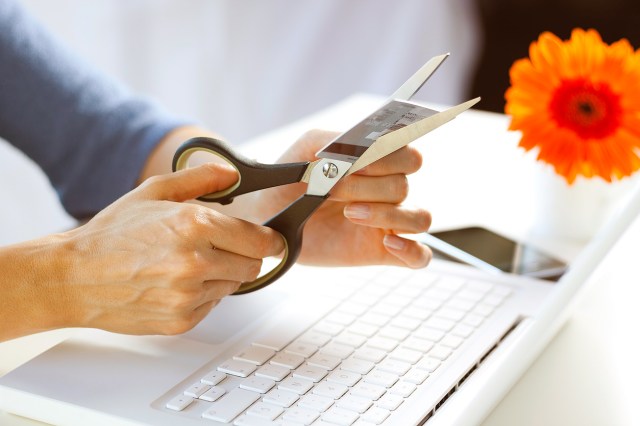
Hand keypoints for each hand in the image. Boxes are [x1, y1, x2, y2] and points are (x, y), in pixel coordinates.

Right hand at [52, 164, 283, 335]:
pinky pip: (212, 305)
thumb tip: (232, 174)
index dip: (269, 240)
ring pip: (233, 285)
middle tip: (219, 248)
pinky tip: (173, 283)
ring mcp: (189, 295)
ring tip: (185, 264)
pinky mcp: (181, 320)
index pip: (260, 240)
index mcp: (194, 225)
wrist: (73, 277)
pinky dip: (202, 295)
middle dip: (243, 255)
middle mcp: (196, 262)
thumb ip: (200, 179)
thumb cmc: (111, 234)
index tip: (269, 240)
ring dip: (220, 275)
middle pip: (253, 265)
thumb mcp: (153, 191)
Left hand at [255, 130, 431, 268]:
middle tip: (334, 189)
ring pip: (420, 218)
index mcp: (378, 164)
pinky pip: (420, 256)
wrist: (269, 214)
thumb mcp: (308, 146)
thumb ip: (338, 140)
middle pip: (404, 186)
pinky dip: (412, 251)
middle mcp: (387, 192)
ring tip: (350, 214)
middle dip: (369, 187)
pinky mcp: (381, 252)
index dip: (389, 159)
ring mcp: (387, 223)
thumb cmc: (291, 177)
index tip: (356, 163)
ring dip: (387, 214)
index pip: (409, 157)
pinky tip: (387, 244)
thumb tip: (365, 149)